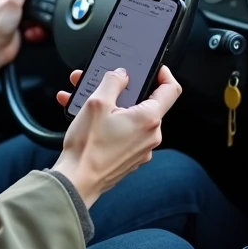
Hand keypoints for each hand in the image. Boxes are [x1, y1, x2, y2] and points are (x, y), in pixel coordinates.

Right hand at [51, 65, 182, 207]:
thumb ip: (112, 82)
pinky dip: (108, 121)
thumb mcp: (97, 103)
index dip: (163, 73)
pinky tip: (84, 118)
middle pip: (144, 102)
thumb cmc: (88, 148)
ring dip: (109, 104)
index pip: (171, 89)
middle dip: (121, 88)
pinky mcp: (129, 157)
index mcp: (148, 119)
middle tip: (103, 81)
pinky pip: (123, 132)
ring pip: (130, 117)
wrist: (76, 181)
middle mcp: (150, 135)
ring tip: (83, 99)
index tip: (152, 66)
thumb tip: (121, 74)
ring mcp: (141, 148)